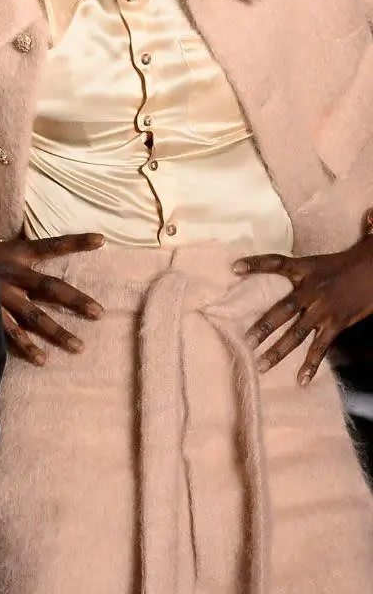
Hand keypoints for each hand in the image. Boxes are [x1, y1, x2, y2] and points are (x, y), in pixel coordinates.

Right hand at [0, 233, 105, 363]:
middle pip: (50, 286)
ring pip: (34, 316)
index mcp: (15, 253)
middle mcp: (12, 273)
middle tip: (98, 313)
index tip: (102, 240)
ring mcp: (0, 295)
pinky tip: (42, 359)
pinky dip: (26, 346)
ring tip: (78, 347)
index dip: (76, 242)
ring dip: (57, 332)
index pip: (51, 245)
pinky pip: (11, 332)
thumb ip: (14, 253)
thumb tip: (37, 250)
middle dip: (75, 300)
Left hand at [236, 210, 372, 385]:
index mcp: (308, 268)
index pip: (277, 262)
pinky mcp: (337, 324)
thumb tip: (370, 214)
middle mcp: (312, 290)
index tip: (234, 268)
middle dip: (262, 326)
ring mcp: (324, 310)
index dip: (255, 263)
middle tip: (244, 340)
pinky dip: (312, 364)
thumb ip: (348, 231)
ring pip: (297, 333)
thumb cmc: (365, 258)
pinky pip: (321, 346)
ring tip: (260, 364)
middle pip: (281, 309)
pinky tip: (301, 380)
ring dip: (278, 350)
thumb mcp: (354, 243)